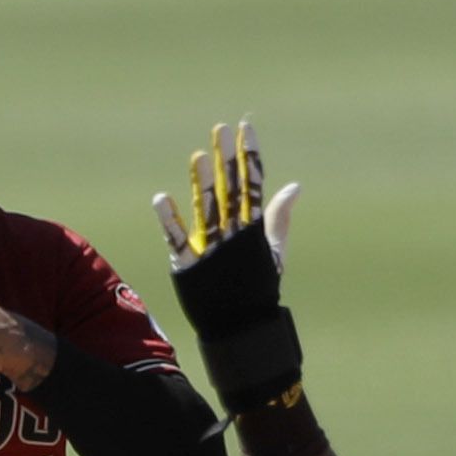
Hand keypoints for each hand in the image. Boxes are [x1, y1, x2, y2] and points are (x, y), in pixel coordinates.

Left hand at [152, 120, 304, 416]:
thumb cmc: (258, 287)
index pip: (253, 185)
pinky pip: (178, 239)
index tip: (246, 127)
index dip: (249, 155)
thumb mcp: (274, 251)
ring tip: (197, 155)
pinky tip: (161, 197)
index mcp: (254, 229)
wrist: (241, 328)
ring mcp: (212, 249)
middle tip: (220, 128)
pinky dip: (169, 220)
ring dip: (203, 182)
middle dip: (226, 159)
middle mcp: (233, 235)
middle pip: (230, 190)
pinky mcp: (190, 265)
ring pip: (207, 209)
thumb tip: (295, 185)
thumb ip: (279, 216)